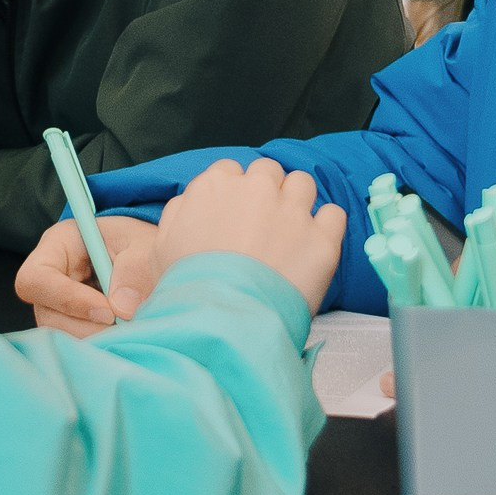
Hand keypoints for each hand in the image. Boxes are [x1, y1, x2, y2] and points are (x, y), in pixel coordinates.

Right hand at [16, 216, 162, 337]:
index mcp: (58, 246)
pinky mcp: (72, 327)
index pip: (36, 278)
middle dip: (87, 327)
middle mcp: (50, 279)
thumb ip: (135, 270)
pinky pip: (77, 345)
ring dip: (96, 338)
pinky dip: (100, 344)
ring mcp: (57, 307)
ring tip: (127, 330)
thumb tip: (122, 309)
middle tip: (124, 326)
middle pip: (47, 315)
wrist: (152, 258)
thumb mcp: (145, 245)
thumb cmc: (140, 244)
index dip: (67, 300)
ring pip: (62, 336)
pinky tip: (122, 337)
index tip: (107, 312)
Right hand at [154, 157, 345, 316]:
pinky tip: (313, 245)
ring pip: (303, 184)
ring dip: (297, 202)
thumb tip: (192, 201)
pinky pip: (334, 214)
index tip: (235, 215)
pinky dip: (326, 227)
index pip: (231, 171)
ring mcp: (292, 211)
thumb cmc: (187, 289)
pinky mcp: (321, 238)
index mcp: (215, 185)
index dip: (234, 194)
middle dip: (267, 193)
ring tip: (290, 233)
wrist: (221, 322)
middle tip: (262, 225)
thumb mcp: (161, 246)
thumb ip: (178, 212)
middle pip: (268, 172)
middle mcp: (257, 188)